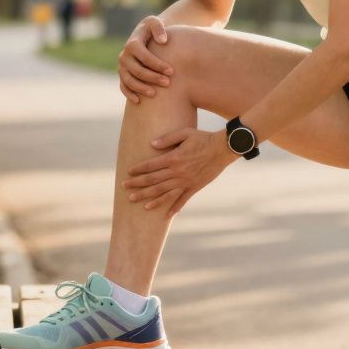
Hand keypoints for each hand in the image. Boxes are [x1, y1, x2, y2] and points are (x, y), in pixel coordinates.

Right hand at [117, 15, 173, 103]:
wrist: (144, 36)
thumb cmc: (153, 30)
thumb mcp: (154, 22)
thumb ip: (159, 28)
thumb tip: (163, 40)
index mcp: (132, 44)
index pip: (145, 57)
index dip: (158, 64)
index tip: (172, 71)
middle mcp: (124, 56)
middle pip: (137, 70)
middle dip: (152, 78)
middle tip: (168, 83)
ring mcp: (122, 67)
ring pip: (129, 81)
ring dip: (141, 88)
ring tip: (155, 94)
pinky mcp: (122, 75)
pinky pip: (123, 87)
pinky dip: (129, 94)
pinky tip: (139, 101)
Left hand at [122, 127, 237, 216]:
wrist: (223, 149)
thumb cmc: (203, 138)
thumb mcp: (185, 133)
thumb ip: (168, 139)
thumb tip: (151, 144)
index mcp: (173, 158)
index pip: (150, 165)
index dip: (138, 169)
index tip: (128, 172)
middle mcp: (177, 172)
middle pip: (153, 181)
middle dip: (137, 185)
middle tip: (124, 189)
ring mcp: (186, 182)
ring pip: (164, 193)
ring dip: (150, 199)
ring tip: (139, 204)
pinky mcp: (195, 187)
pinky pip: (182, 200)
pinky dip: (174, 208)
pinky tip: (165, 215)